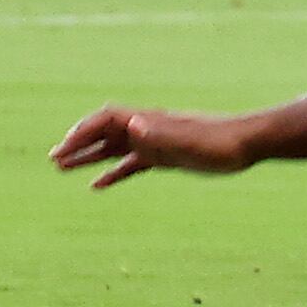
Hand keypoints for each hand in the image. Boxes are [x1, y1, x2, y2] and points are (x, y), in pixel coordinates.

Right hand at [51, 105, 256, 186]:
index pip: (107, 120)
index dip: (83, 133)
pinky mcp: (168, 157)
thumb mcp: (190, 141)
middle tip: (54, 160)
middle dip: (79, 144)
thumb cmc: (222, 142)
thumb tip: (131, 124)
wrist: (252, 142)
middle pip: (106, 133)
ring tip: (63, 169)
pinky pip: (133, 164)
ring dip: (90, 157)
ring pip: (116, 148)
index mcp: (152, 122)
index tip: (64, 150)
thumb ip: (160, 134)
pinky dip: (113, 172)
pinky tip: (97, 185)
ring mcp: (158, 142)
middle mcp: (151, 129)